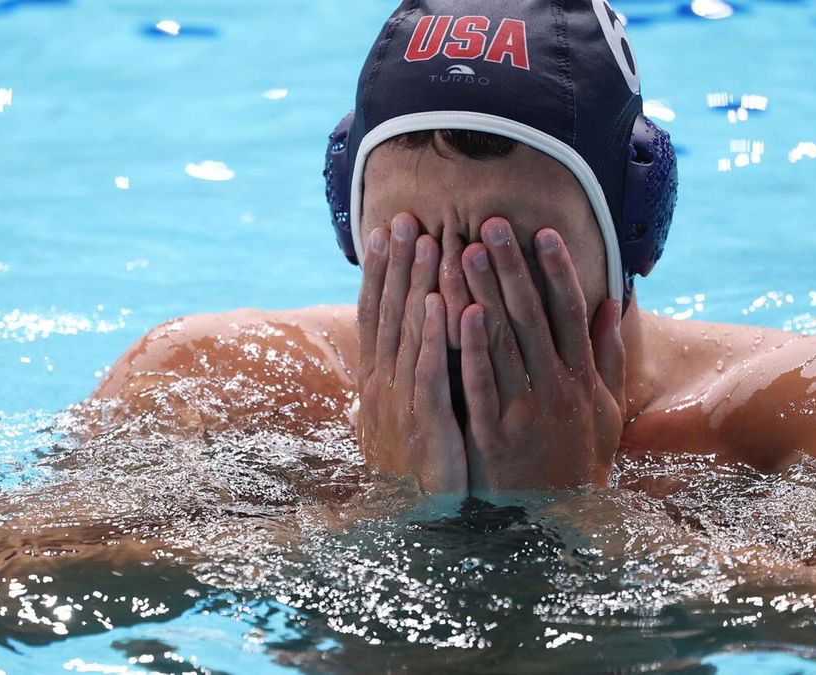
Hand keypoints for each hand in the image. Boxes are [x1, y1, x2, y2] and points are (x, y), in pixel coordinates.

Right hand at [356, 213, 467, 493]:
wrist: (417, 521)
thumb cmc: (417, 467)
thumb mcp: (405, 416)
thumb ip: (405, 375)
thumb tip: (400, 342)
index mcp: (378, 380)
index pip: (377, 314)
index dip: (380, 272)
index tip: (384, 230)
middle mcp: (383, 385)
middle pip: (389, 314)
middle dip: (396, 264)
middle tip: (404, 218)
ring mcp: (401, 403)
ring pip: (407, 334)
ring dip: (414, 286)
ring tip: (425, 243)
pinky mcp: (425, 424)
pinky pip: (428, 372)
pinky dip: (431, 337)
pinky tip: (438, 304)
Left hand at [459, 218, 625, 491]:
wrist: (555, 523)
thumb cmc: (578, 463)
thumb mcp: (606, 412)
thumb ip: (608, 357)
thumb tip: (612, 303)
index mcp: (583, 380)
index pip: (570, 312)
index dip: (557, 270)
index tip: (542, 231)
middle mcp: (556, 389)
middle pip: (531, 316)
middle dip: (511, 267)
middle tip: (491, 224)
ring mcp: (524, 410)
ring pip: (502, 341)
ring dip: (484, 293)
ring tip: (464, 251)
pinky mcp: (493, 434)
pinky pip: (480, 382)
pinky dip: (470, 346)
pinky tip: (457, 311)